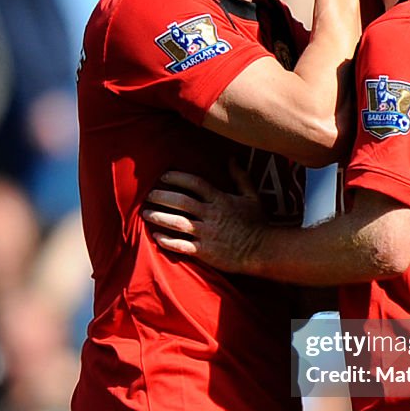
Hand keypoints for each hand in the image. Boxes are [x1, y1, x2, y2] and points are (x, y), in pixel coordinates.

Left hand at [142, 164, 266, 273]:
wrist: (264, 250)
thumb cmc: (258, 223)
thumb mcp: (252, 196)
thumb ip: (240, 177)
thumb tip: (232, 158)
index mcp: (221, 200)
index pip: (195, 184)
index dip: (178, 178)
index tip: (164, 176)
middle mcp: (212, 215)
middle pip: (181, 202)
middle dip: (162, 197)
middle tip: (149, 195)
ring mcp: (207, 234)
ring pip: (178, 223)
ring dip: (159, 217)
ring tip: (146, 213)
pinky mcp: (206, 252)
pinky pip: (182, 245)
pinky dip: (167, 241)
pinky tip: (156, 236)